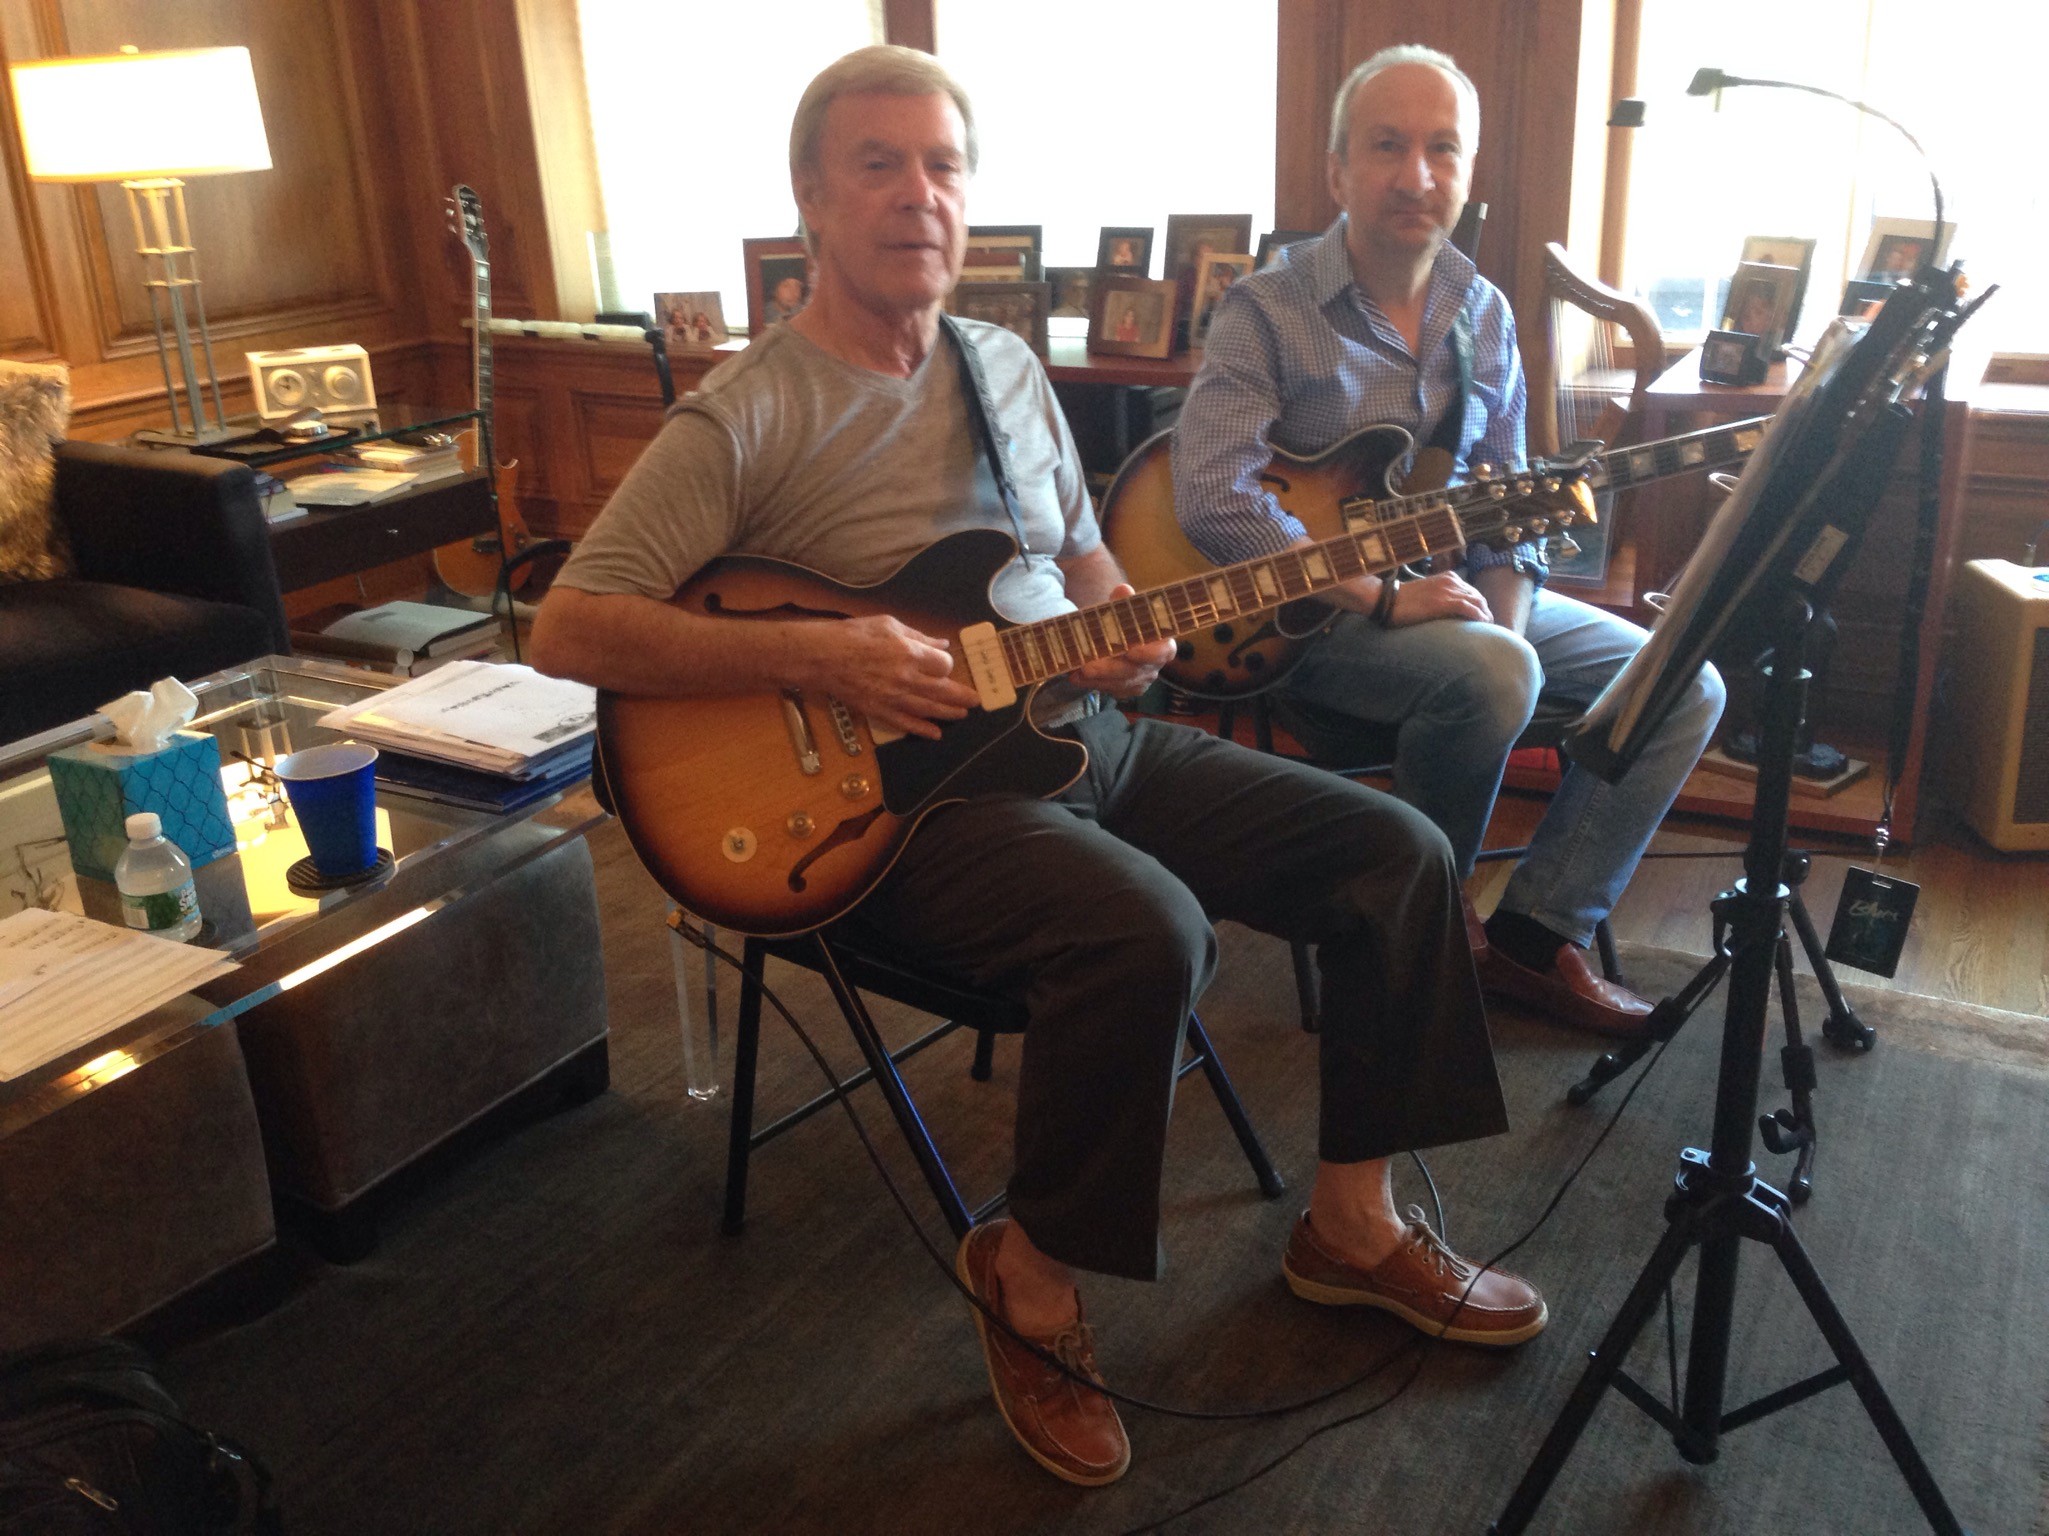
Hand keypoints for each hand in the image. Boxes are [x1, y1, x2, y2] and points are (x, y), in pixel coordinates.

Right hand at [812, 615, 979, 740]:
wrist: (822, 656)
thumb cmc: (853, 634)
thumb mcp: (888, 624)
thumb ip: (918, 636)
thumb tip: (942, 643)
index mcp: (909, 652)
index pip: (943, 665)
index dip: (948, 666)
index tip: (944, 665)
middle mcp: (905, 677)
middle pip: (942, 691)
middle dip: (961, 697)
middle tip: (975, 701)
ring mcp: (892, 697)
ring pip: (928, 709)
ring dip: (948, 714)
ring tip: (961, 715)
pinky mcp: (879, 710)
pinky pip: (905, 723)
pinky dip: (922, 729)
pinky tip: (934, 734)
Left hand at [1068, 584, 1176, 698]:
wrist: (1114, 636)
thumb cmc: (1123, 622)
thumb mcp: (1123, 609)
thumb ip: (1124, 602)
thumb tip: (1123, 590)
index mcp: (1162, 644)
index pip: (1164, 652)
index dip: (1150, 654)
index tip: (1132, 651)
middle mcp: (1153, 665)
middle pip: (1135, 671)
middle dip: (1109, 670)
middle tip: (1087, 666)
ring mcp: (1139, 680)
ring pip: (1119, 684)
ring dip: (1096, 678)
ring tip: (1077, 669)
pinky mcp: (1123, 689)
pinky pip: (1108, 689)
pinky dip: (1091, 683)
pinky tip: (1075, 676)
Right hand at [1386, 570, 1491, 626]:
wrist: (1388, 600)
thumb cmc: (1402, 600)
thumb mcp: (1427, 593)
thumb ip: (1441, 597)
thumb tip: (1449, 611)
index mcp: (1448, 577)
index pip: (1471, 590)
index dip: (1479, 604)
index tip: (1482, 616)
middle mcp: (1452, 581)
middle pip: (1478, 596)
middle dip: (1485, 610)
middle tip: (1488, 625)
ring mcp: (1449, 590)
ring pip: (1477, 602)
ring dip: (1485, 614)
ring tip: (1488, 627)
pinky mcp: (1445, 602)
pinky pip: (1469, 608)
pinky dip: (1479, 616)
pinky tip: (1483, 625)